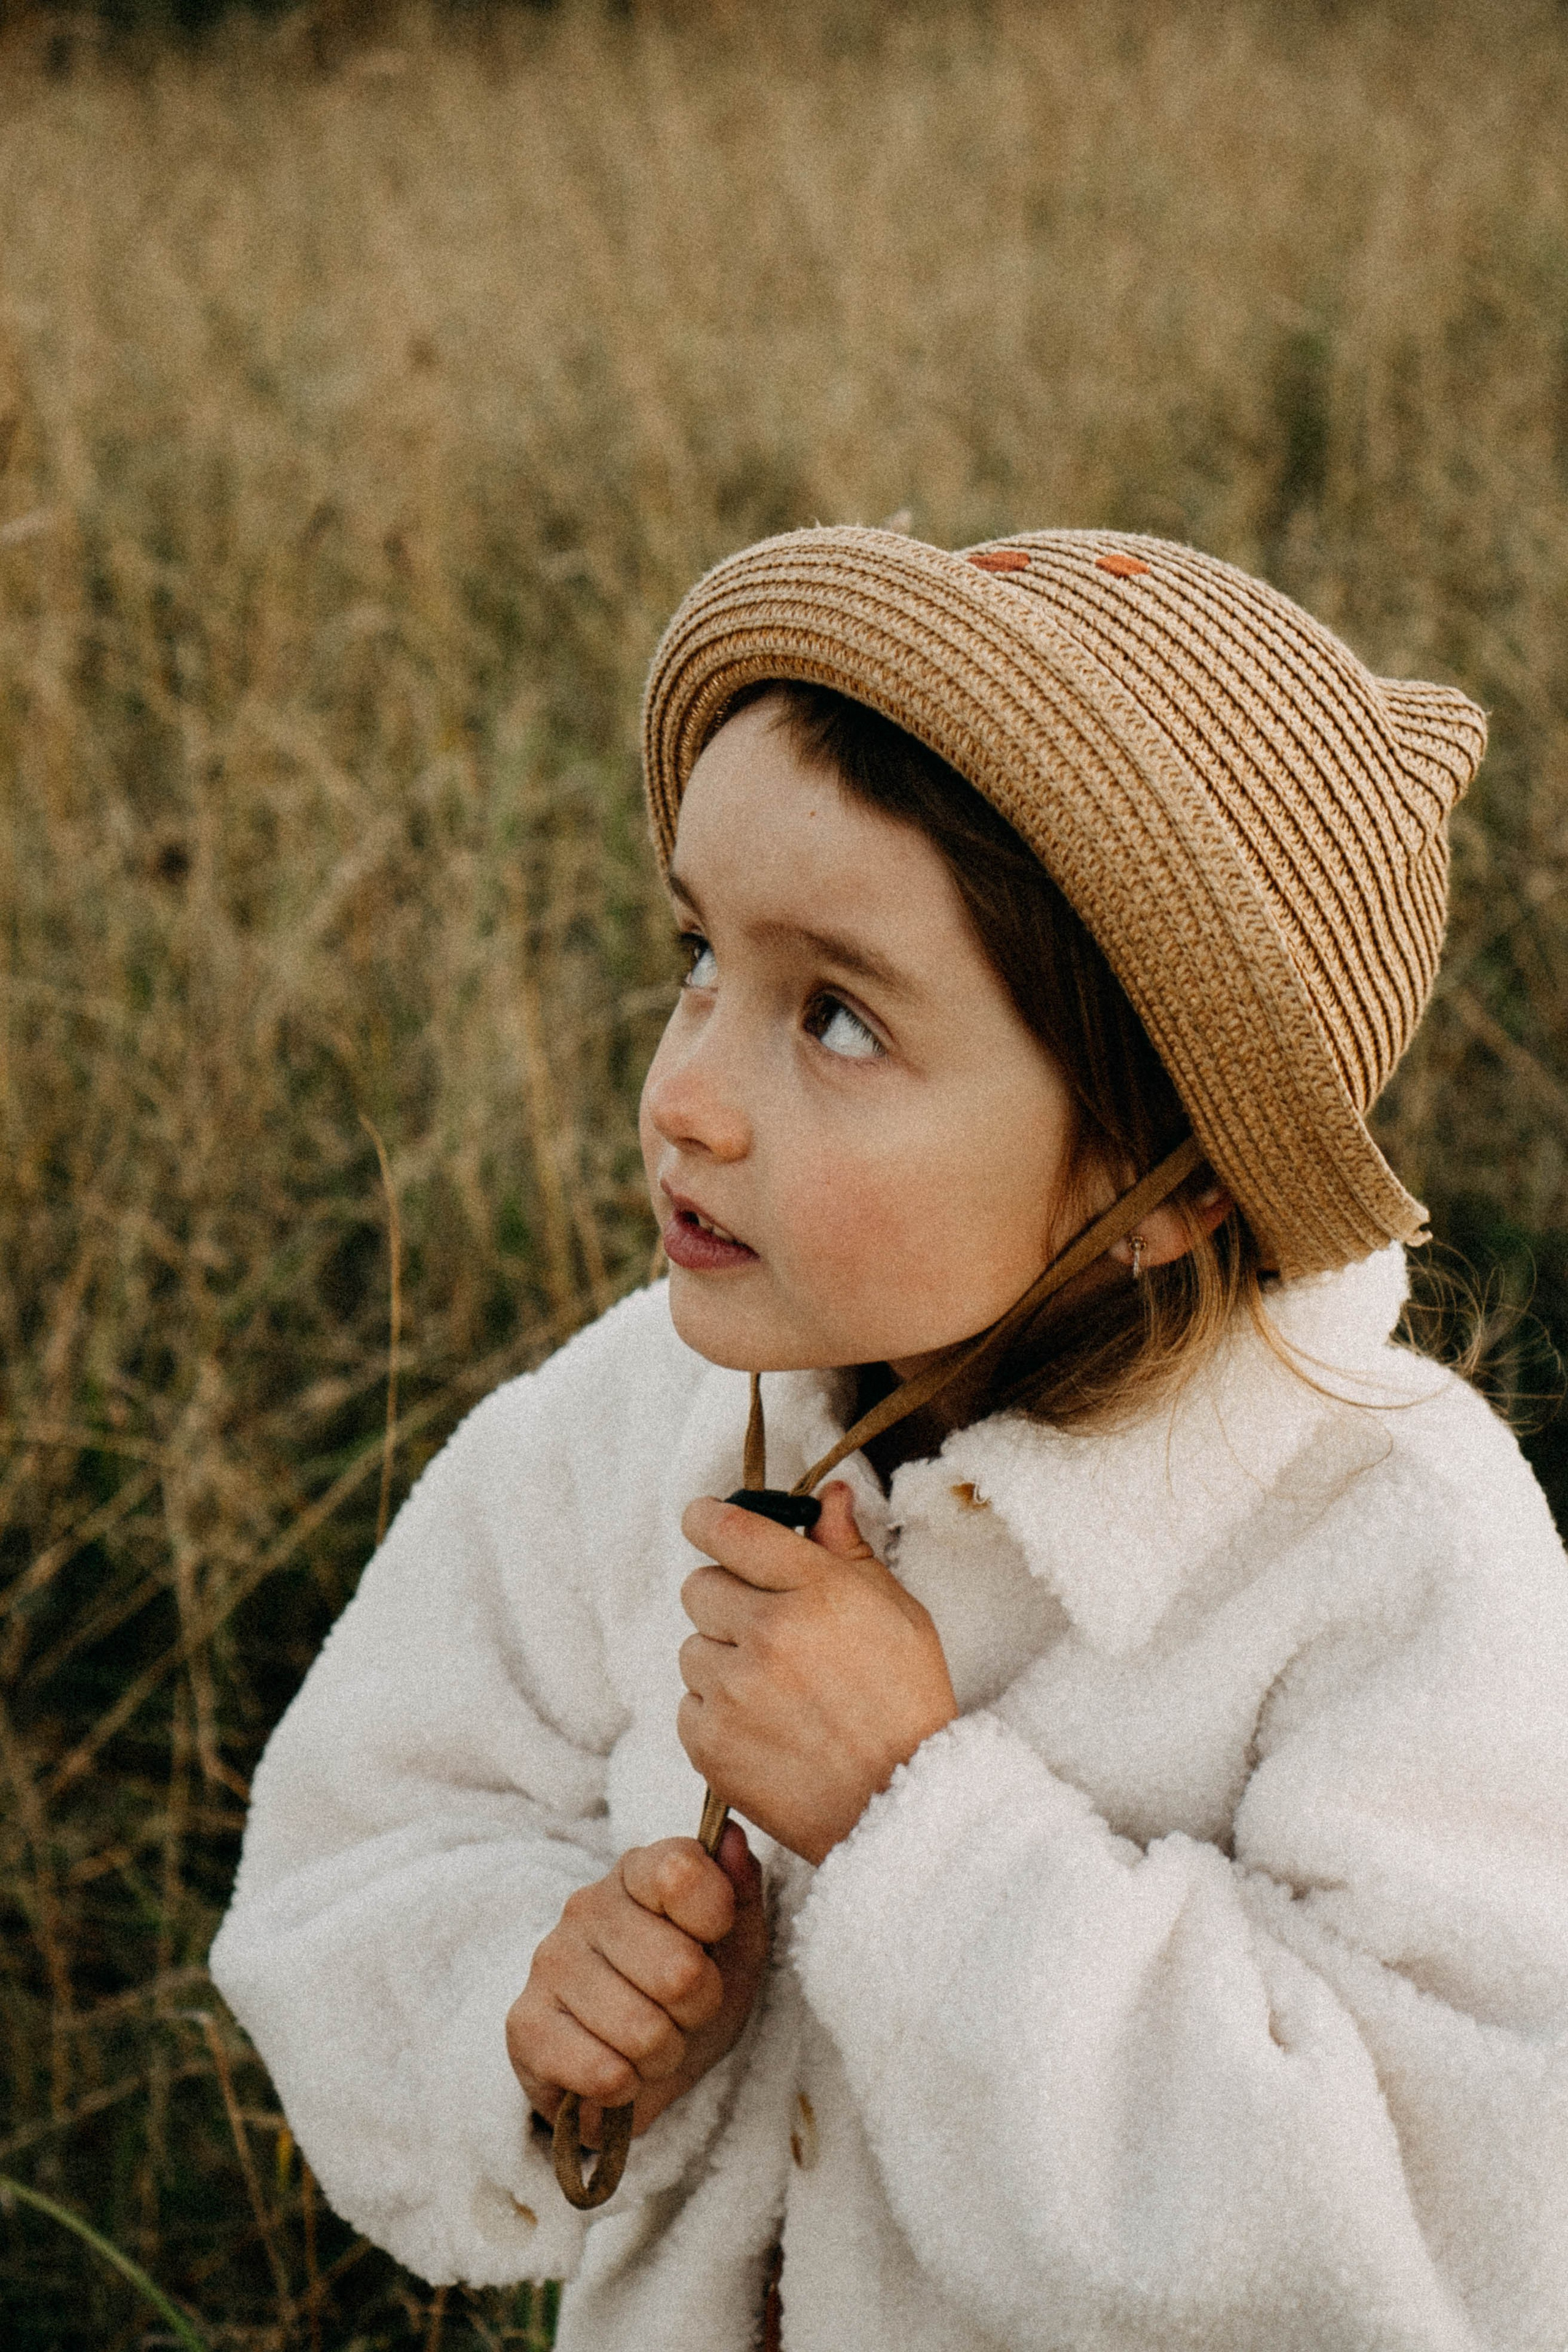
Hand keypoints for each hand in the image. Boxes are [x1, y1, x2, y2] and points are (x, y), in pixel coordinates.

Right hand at [506, 1825, 766, 2146]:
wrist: (636, 2066)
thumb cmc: (689, 1993)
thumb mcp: (735, 1944)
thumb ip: (741, 1890)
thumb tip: (731, 1838)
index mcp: (638, 1871)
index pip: (681, 1871)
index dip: (716, 1919)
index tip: (713, 1940)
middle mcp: (586, 1905)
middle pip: (678, 1970)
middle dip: (698, 2009)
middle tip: (684, 2010)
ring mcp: (550, 1962)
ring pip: (642, 2030)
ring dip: (663, 2054)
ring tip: (652, 2042)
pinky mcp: (524, 2023)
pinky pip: (603, 2072)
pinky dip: (626, 2087)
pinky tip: (618, 2070)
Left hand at [678, 1482, 957, 1865]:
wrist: (903, 1809)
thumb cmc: (906, 1703)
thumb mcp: (898, 1612)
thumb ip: (849, 1550)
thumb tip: (827, 1495)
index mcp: (816, 1590)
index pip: (730, 1530)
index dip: (707, 1519)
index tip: (703, 1520)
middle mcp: (768, 1633)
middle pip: (698, 1587)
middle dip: (728, 1600)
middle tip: (768, 1629)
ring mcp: (733, 1691)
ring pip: (691, 1648)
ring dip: (722, 1660)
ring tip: (776, 1692)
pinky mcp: (709, 1744)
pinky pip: (687, 1704)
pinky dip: (715, 1713)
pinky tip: (764, 1728)